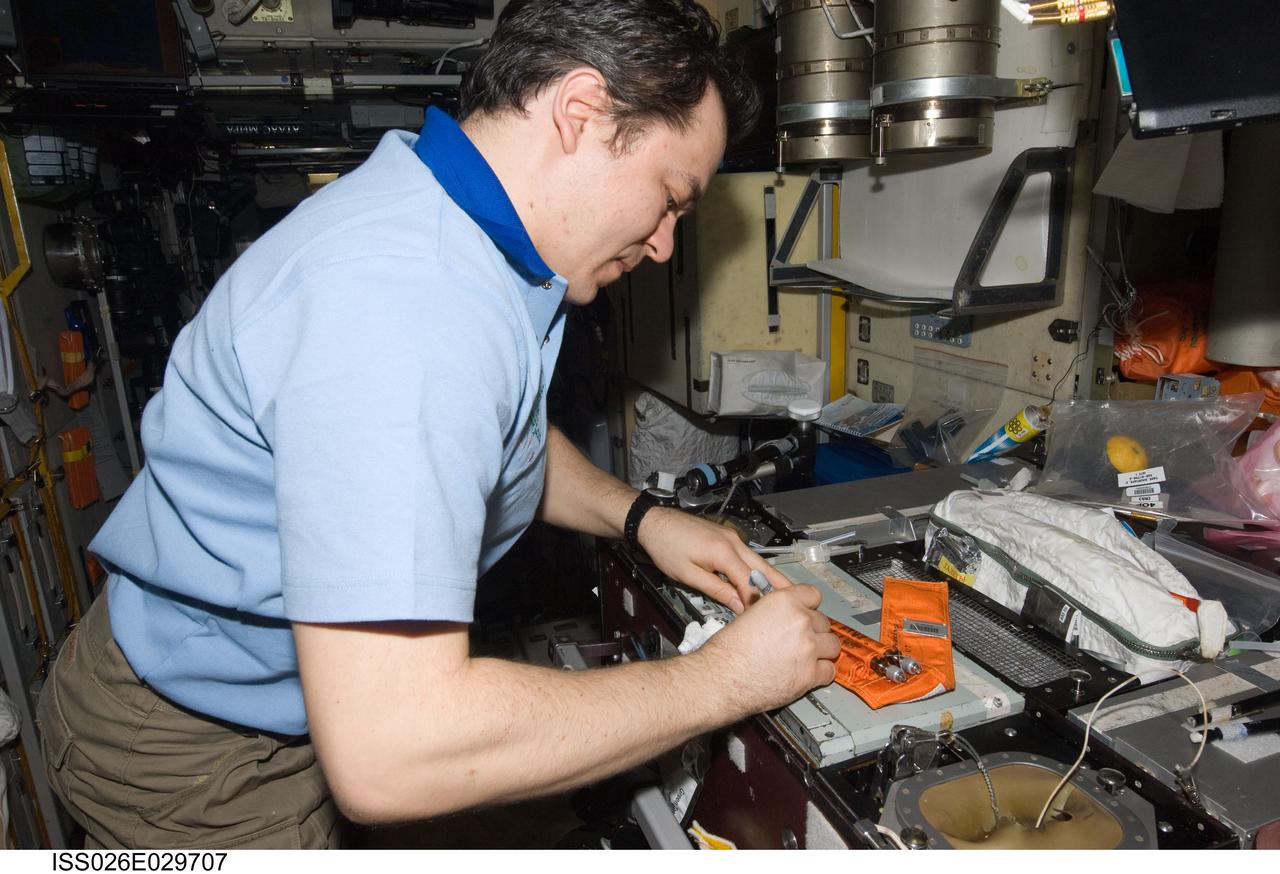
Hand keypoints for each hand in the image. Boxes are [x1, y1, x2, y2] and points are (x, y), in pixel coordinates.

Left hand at [636, 507, 792, 612]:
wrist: (653, 522)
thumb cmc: (666, 547)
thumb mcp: (688, 575)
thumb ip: (716, 590)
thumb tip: (738, 606)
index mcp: (724, 552)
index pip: (750, 582)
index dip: (758, 602)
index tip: (765, 618)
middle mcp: (734, 542)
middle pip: (764, 568)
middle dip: (781, 587)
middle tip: (799, 602)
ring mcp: (732, 537)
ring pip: (759, 561)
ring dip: (772, 578)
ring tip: (787, 595)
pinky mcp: (727, 537)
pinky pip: (749, 556)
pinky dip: (758, 570)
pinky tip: (762, 581)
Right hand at [696, 584, 839, 712]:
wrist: (721, 678)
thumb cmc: (727, 651)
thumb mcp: (748, 615)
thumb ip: (772, 611)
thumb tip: (781, 614)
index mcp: (783, 602)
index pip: (813, 595)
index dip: (809, 606)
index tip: (808, 613)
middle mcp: (800, 621)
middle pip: (824, 622)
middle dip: (814, 631)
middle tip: (800, 640)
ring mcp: (808, 648)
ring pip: (832, 645)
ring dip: (822, 651)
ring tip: (807, 656)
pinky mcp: (810, 674)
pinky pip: (829, 671)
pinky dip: (821, 673)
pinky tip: (808, 673)